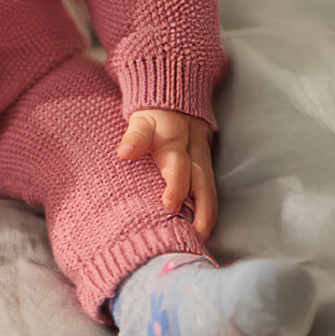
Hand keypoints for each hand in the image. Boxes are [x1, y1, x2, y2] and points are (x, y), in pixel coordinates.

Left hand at [117, 109, 216, 239]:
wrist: (176, 99)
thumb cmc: (153, 116)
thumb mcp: (141, 121)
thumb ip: (134, 136)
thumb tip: (124, 152)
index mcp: (175, 142)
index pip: (178, 166)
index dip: (176, 187)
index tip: (169, 206)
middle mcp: (193, 152)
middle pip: (202, 183)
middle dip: (202, 211)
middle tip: (196, 236)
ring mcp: (203, 158)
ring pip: (210, 187)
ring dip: (208, 212)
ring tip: (201, 237)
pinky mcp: (206, 163)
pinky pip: (210, 187)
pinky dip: (208, 207)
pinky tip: (201, 225)